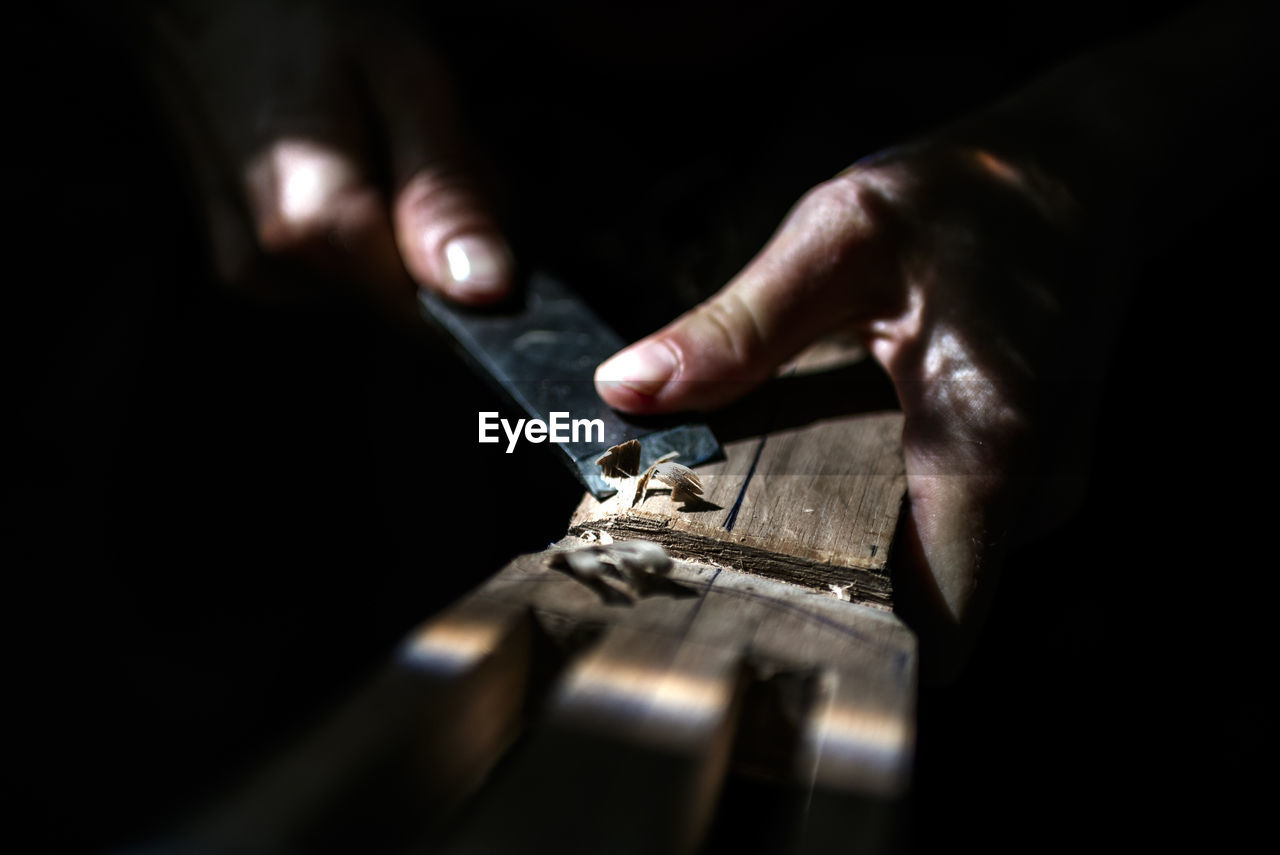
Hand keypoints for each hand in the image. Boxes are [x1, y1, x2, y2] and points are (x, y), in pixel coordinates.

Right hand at [144, 0, 511, 316]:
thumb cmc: (301, 13)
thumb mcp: (404, 77)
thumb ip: (444, 191)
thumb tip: (487, 293)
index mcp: (314, 228)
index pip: (444, 316)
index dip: (484, 265)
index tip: (482, 193)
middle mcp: (277, 272)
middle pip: (417, 300)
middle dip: (449, 234)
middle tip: (427, 138)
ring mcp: (257, 276)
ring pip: (385, 287)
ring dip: (411, 228)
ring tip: (382, 136)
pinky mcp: (250, 271)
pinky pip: (346, 275)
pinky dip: (372, 228)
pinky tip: (353, 160)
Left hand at [595, 142, 1114, 676]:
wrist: (1082, 172)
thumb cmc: (972, 192)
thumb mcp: (840, 235)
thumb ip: (738, 324)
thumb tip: (626, 388)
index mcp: (986, 444)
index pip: (930, 627)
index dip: (837, 632)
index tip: (746, 614)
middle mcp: (1032, 492)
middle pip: (914, 608)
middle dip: (817, 588)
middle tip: (720, 547)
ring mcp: (1037, 493)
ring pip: (925, 571)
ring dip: (843, 544)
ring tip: (767, 493)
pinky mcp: (1025, 480)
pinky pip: (939, 532)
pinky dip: (877, 512)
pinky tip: (827, 461)